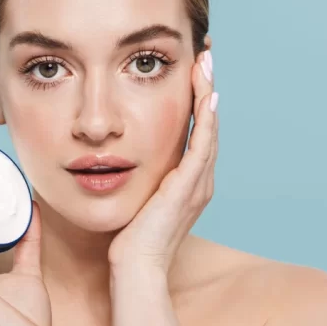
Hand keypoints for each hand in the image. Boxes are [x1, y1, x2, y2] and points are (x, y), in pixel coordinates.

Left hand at [107, 49, 218, 271]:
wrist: (135, 270)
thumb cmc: (128, 240)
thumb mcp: (135, 200)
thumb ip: (136, 179)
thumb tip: (118, 160)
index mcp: (188, 183)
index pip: (197, 132)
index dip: (197, 100)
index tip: (192, 71)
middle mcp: (199, 181)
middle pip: (208, 124)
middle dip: (207, 87)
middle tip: (206, 55)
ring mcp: (197, 185)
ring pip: (209, 130)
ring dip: (208, 94)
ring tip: (207, 63)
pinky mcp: (188, 188)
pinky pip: (202, 147)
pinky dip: (206, 121)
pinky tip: (207, 97)